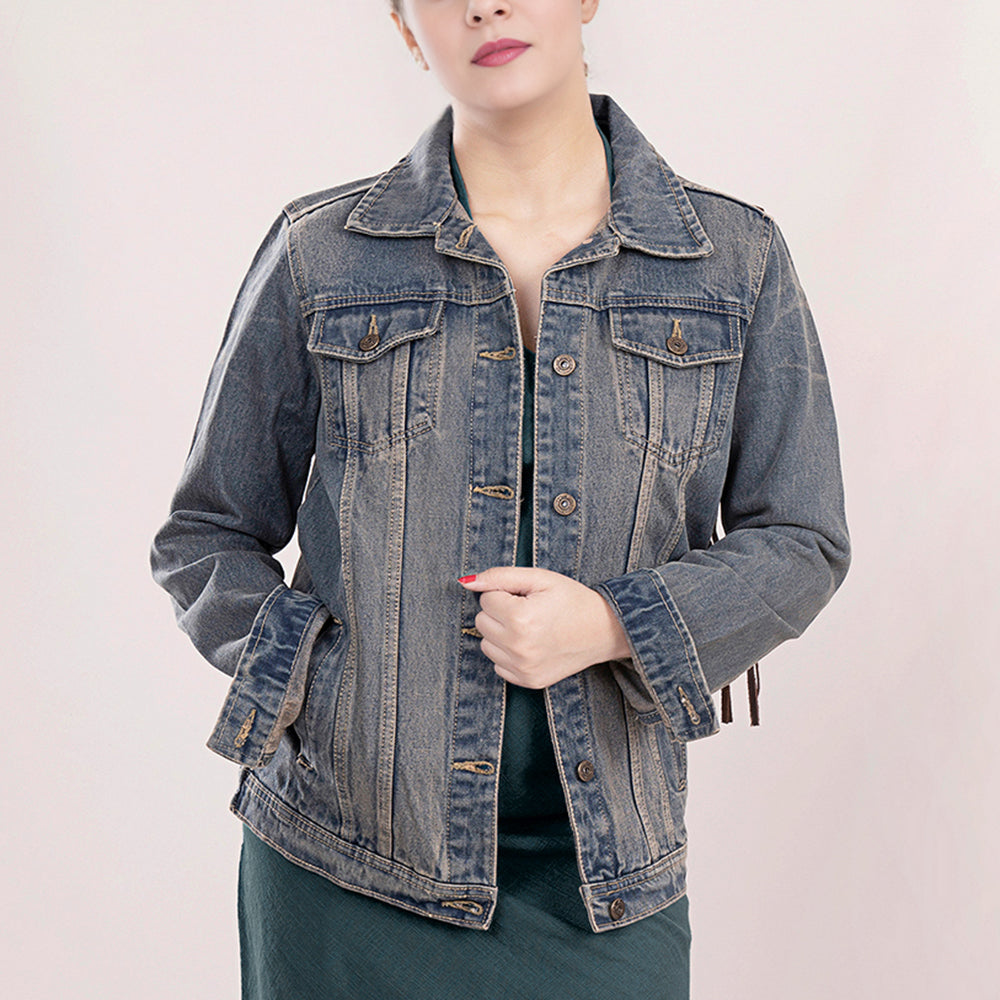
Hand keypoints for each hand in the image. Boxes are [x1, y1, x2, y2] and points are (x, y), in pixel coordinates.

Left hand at [458, 567, 630, 688]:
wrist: (604, 631)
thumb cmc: (572, 600)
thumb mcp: (539, 578)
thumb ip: (499, 577)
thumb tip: (466, 581)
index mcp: (520, 619)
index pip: (486, 599)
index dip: (506, 594)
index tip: (528, 597)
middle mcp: (519, 647)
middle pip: (481, 622)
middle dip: (500, 613)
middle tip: (529, 611)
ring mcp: (523, 668)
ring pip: (486, 644)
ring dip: (501, 634)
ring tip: (530, 628)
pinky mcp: (528, 681)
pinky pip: (498, 665)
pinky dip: (509, 653)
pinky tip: (531, 645)